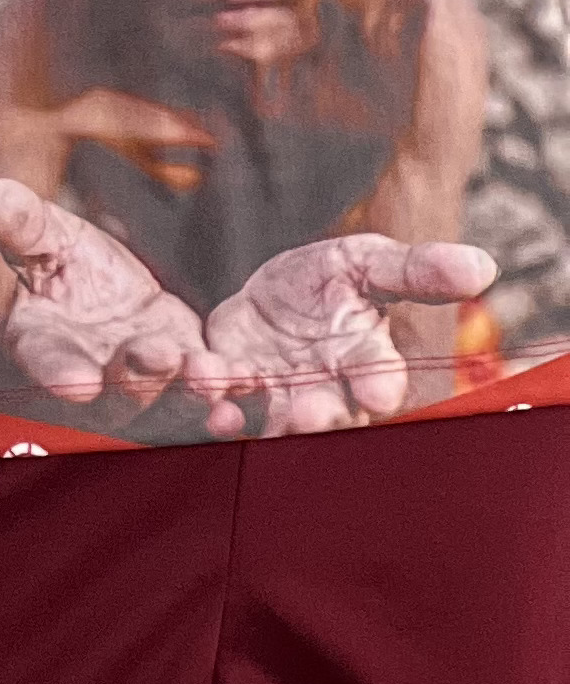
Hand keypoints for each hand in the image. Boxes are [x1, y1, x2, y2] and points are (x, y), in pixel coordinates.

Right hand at [0, 177, 218, 417]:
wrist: (104, 288)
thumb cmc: (62, 264)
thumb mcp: (44, 235)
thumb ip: (19, 224)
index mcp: (42, 345)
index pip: (46, 363)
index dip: (59, 374)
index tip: (77, 383)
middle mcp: (92, 380)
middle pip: (111, 394)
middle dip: (136, 381)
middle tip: (156, 356)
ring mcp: (141, 390)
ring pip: (163, 405)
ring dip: (187, 395)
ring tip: (210, 375)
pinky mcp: (186, 381)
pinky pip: (205, 397)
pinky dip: (224, 395)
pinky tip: (241, 384)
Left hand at [195, 232, 498, 435]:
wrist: (276, 291)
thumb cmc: (334, 282)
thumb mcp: (368, 262)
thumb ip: (417, 270)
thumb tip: (483, 264)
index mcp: (367, 364)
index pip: (381, 379)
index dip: (379, 384)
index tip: (377, 387)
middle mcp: (324, 393)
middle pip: (324, 415)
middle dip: (314, 417)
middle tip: (304, 414)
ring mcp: (276, 398)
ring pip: (267, 420)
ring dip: (250, 417)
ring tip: (231, 408)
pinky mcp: (231, 390)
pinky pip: (218, 403)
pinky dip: (207, 397)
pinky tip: (200, 380)